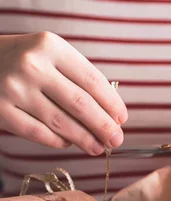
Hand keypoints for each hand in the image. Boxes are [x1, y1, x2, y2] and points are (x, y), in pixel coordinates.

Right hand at [0, 32, 127, 154]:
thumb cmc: (25, 61)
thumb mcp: (51, 56)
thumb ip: (78, 79)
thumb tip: (112, 116)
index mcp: (51, 47)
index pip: (92, 81)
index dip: (112, 104)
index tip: (122, 119)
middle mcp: (32, 65)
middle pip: (80, 104)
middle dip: (103, 126)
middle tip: (116, 140)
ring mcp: (14, 88)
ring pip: (61, 122)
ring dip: (85, 139)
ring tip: (98, 147)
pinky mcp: (0, 110)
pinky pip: (39, 133)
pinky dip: (58, 141)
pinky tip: (69, 143)